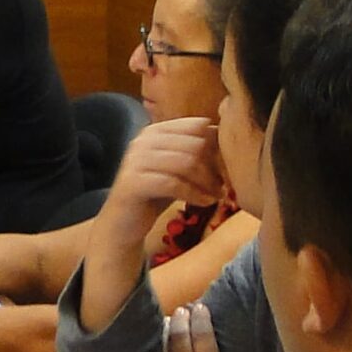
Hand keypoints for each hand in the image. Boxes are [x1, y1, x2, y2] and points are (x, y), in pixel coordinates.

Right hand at [94, 118, 223, 247]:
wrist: (123, 224)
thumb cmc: (155, 195)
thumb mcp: (178, 169)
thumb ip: (197, 151)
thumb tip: (228, 134)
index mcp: (155, 131)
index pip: (197, 126)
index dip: (217, 145)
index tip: (227, 167)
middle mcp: (143, 140)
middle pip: (194, 144)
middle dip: (215, 166)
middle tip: (224, 185)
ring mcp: (136, 160)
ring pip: (186, 162)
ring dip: (208, 182)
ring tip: (218, 195)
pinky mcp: (134, 182)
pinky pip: (174, 184)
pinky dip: (195, 194)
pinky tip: (206, 203)